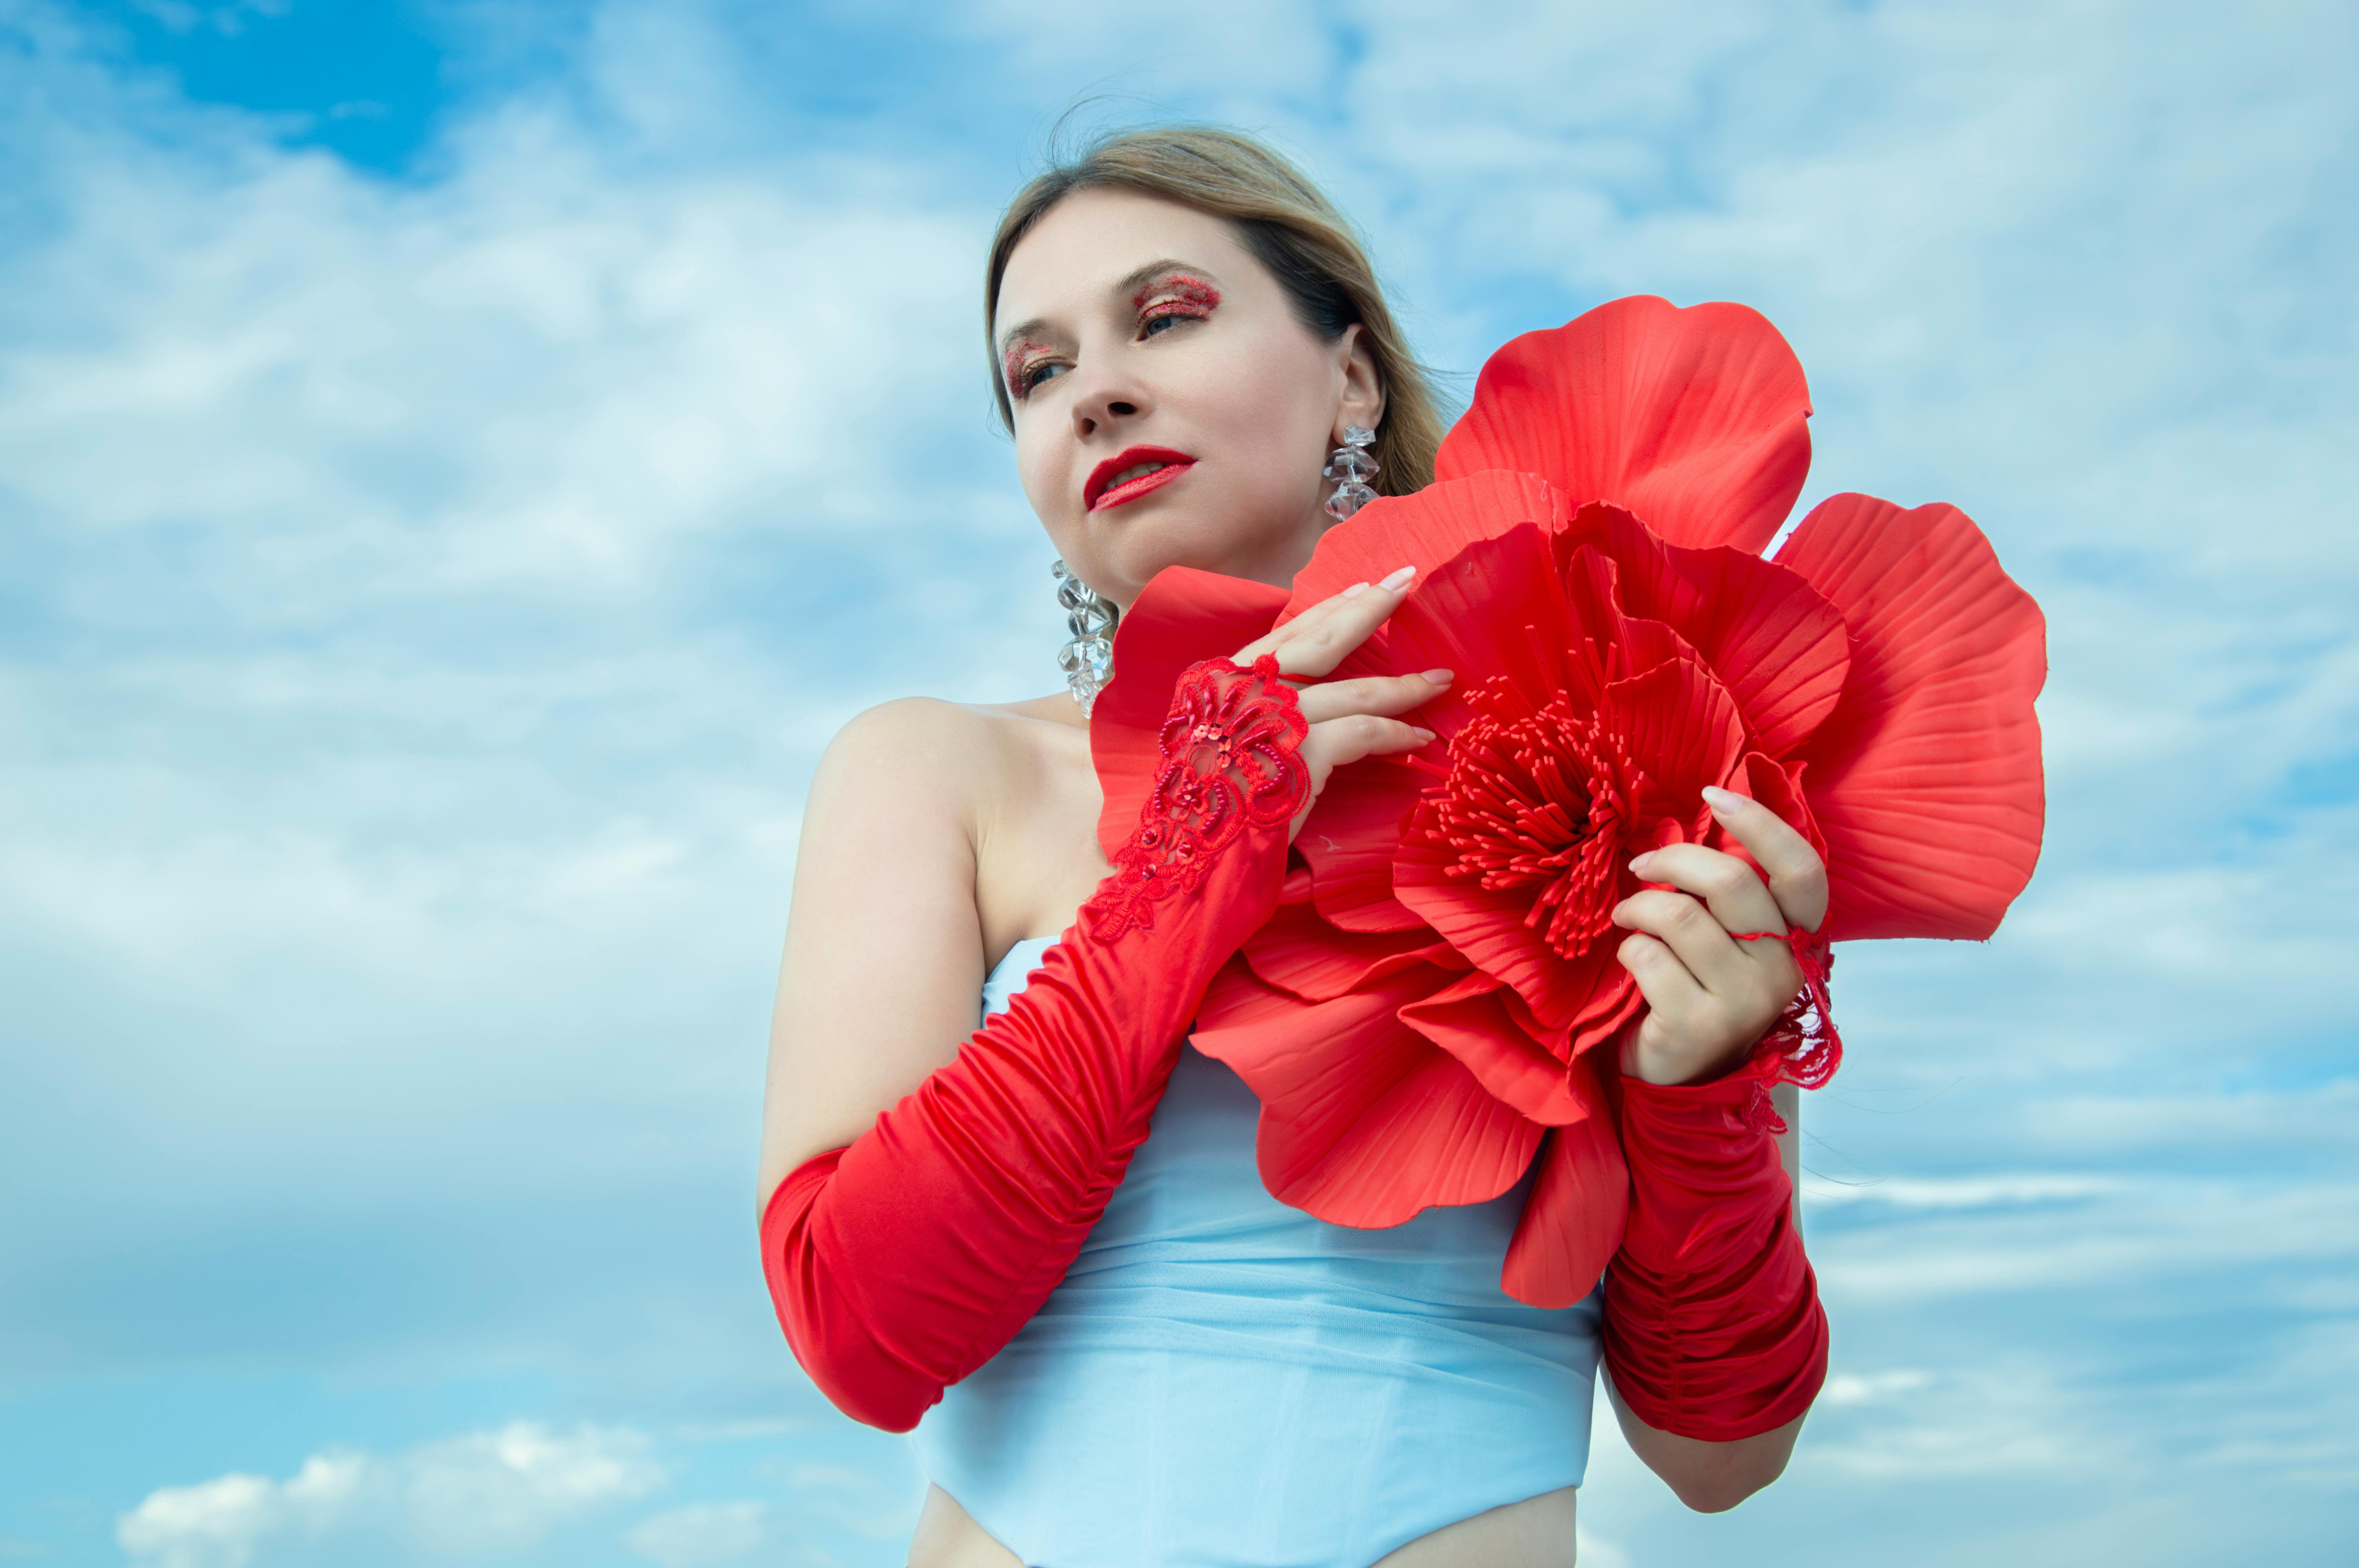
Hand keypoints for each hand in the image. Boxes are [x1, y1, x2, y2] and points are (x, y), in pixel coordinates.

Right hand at [1229, 564, 1449, 843]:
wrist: (1184, 858)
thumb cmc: (1202, 811)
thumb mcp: (1215, 746)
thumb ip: (1250, 714)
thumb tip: (1301, 702)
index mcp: (1219, 683)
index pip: (1285, 634)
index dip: (1329, 608)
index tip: (1364, 587)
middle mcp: (1242, 689)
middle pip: (1320, 640)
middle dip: (1370, 608)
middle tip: (1406, 581)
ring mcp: (1270, 717)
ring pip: (1354, 690)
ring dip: (1403, 687)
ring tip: (1439, 681)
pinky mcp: (1299, 751)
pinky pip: (1364, 733)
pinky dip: (1396, 734)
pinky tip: (1419, 737)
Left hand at [1611, 786, 1829, 1086]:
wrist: (1678, 1074)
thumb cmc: (1696, 988)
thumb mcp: (1723, 939)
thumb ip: (1721, 894)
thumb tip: (1689, 824)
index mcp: (1796, 940)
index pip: (1802, 871)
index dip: (1762, 825)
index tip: (1713, 795)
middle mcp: (1782, 971)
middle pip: (1731, 882)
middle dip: (1673, 861)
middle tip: (1640, 866)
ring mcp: (1745, 1003)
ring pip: (1680, 917)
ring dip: (1639, 908)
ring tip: (1627, 917)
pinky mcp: (1700, 1026)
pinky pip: (1648, 957)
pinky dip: (1628, 949)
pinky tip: (1632, 962)